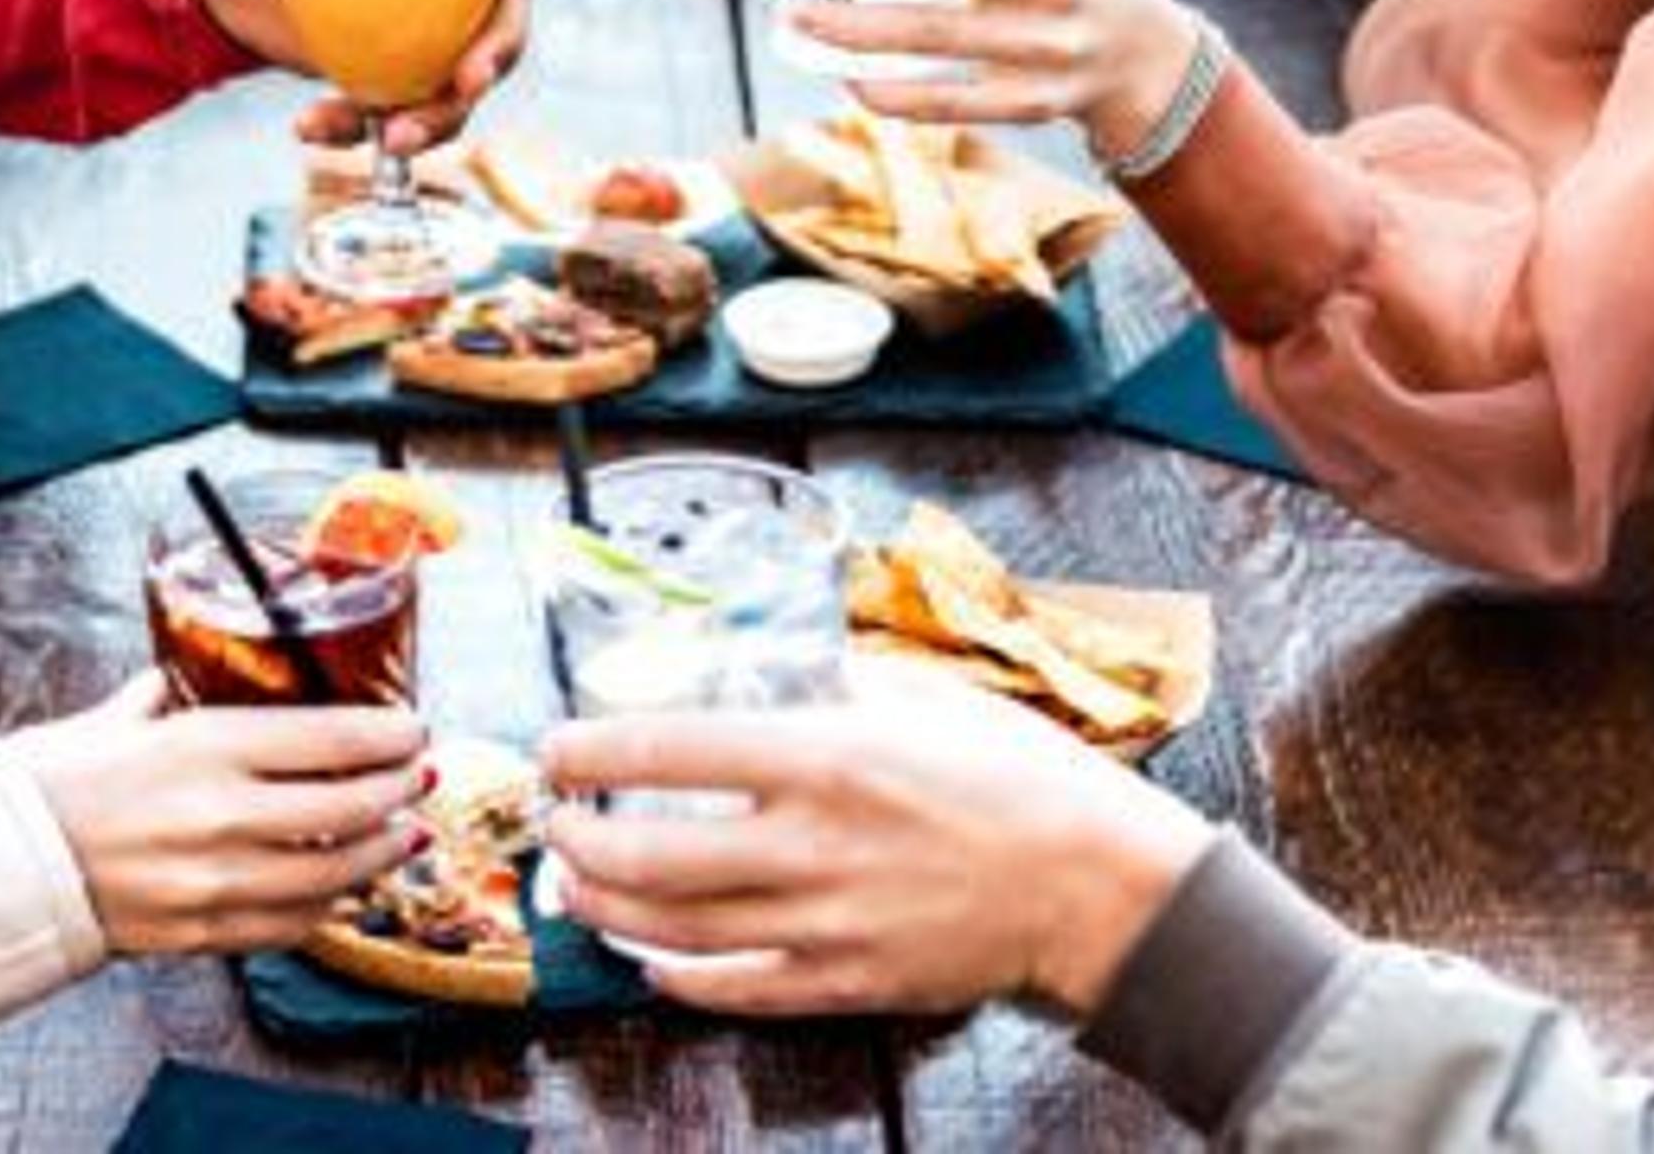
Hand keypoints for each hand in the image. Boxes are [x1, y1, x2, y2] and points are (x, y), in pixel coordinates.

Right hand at [15, 675, 431, 955]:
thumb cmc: (47, 784)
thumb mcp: (114, 719)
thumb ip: (166, 695)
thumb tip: (193, 672)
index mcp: (204, 748)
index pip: (335, 738)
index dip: (391, 736)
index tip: (413, 730)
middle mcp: (221, 816)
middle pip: (350, 808)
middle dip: (400, 792)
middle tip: (419, 779)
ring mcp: (215, 883)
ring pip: (334, 875)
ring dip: (382, 854)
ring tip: (405, 836)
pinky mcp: (200, 933)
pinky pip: (289, 925)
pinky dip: (329, 907)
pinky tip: (346, 890)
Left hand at [170, 0, 541, 153]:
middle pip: (503, 7)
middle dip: (498, 50)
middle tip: (469, 79)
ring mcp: (427, 21)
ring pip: (460, 76)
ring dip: (439, 116)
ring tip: (395, 138)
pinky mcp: (391, 67)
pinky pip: (396, 107)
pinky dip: (362, 127)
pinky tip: (315, 128)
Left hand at [537, 660, 1217, 1018]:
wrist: (1097, 884)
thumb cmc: (1020, 779)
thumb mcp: (927, 698)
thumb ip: (839, 681)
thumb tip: (772, 663)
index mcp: (827, 757)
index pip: (668, 750)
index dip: (591, 751)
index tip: (558, 748)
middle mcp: (813, 844)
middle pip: (649, 853)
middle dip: (578, 839)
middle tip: (556, 821)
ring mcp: (826, 923)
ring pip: (673, 930)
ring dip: (607, 907)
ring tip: (579, 885)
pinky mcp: (848, 982)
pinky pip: (734, 989)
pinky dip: (677, 978)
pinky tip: (651, 960)